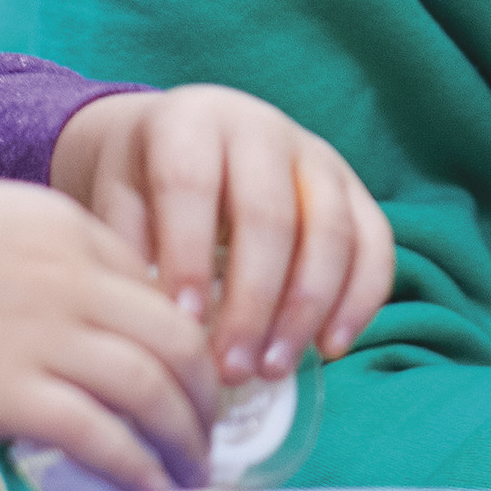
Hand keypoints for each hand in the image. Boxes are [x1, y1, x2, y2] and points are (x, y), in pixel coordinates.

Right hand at [0, 174, 217, 490]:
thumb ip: (22, 262)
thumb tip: (50, 319)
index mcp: (57, 225)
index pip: (152, 282)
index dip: (182, 334)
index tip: (188, 372)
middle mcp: (64, 276)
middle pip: (173, 335)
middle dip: (202, 392)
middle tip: (206, 429)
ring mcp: (38, 333)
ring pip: (151, 387)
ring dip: (183, 437)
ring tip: (191, 471)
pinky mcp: (4, 390)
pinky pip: (99, 435)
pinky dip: (137, 468)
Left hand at [49, 85, 399, 381]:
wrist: (185, 137)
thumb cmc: (143, 181)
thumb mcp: (114, 199)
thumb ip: (129, 250)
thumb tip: (157, 324)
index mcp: (191, 121)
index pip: (192, 184)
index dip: (188, 253)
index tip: (182, 323)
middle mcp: (262, 128)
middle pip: (270, 215)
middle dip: (252, 301)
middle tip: (230, 368)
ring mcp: (317, 156)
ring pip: (331, 231)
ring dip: (307, 309)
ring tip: (273, 369)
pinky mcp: (354, 188)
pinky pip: (376, 242)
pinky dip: (361, 299)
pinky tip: (329, 348)